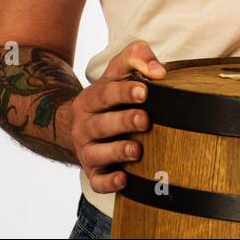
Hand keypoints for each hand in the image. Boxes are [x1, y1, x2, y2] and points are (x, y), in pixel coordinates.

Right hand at [68, 39, 165, 194]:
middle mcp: (84, 125)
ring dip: (116, 151)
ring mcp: (86, 150)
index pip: (106, 93)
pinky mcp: (92, 172)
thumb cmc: (110, 95)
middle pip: (101, 124)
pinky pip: (96, 181)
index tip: (145, 91)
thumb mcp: (118, 71)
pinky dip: (108, 182)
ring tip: (137, 150)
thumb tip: (159, 70)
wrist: (81, 124)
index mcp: (91, 99)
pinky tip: (123, 179)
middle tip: (145, 120)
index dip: (124, 92)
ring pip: (96, 153)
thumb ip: (136, 57)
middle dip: (123, 122)